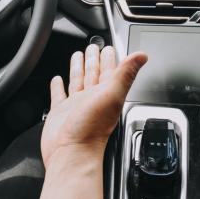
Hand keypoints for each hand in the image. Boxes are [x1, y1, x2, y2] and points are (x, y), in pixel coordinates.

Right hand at [41, 44, 146, 166]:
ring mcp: (76, 105)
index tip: (110, 46)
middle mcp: (92, 98)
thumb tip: (142, 55)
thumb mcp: (112, 94)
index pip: (110, 70)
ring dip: (78, 67)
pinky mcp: (61, 112)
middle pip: (94, 72)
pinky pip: (59, 95)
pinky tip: (57, 80)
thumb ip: (126, 73)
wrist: (72, 151)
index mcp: (106, 92)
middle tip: (93, 46)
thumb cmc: (92, 129)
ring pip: (78, 80)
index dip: (110, 57)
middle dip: (94, 58)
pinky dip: (58, 87)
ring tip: (78, 56)